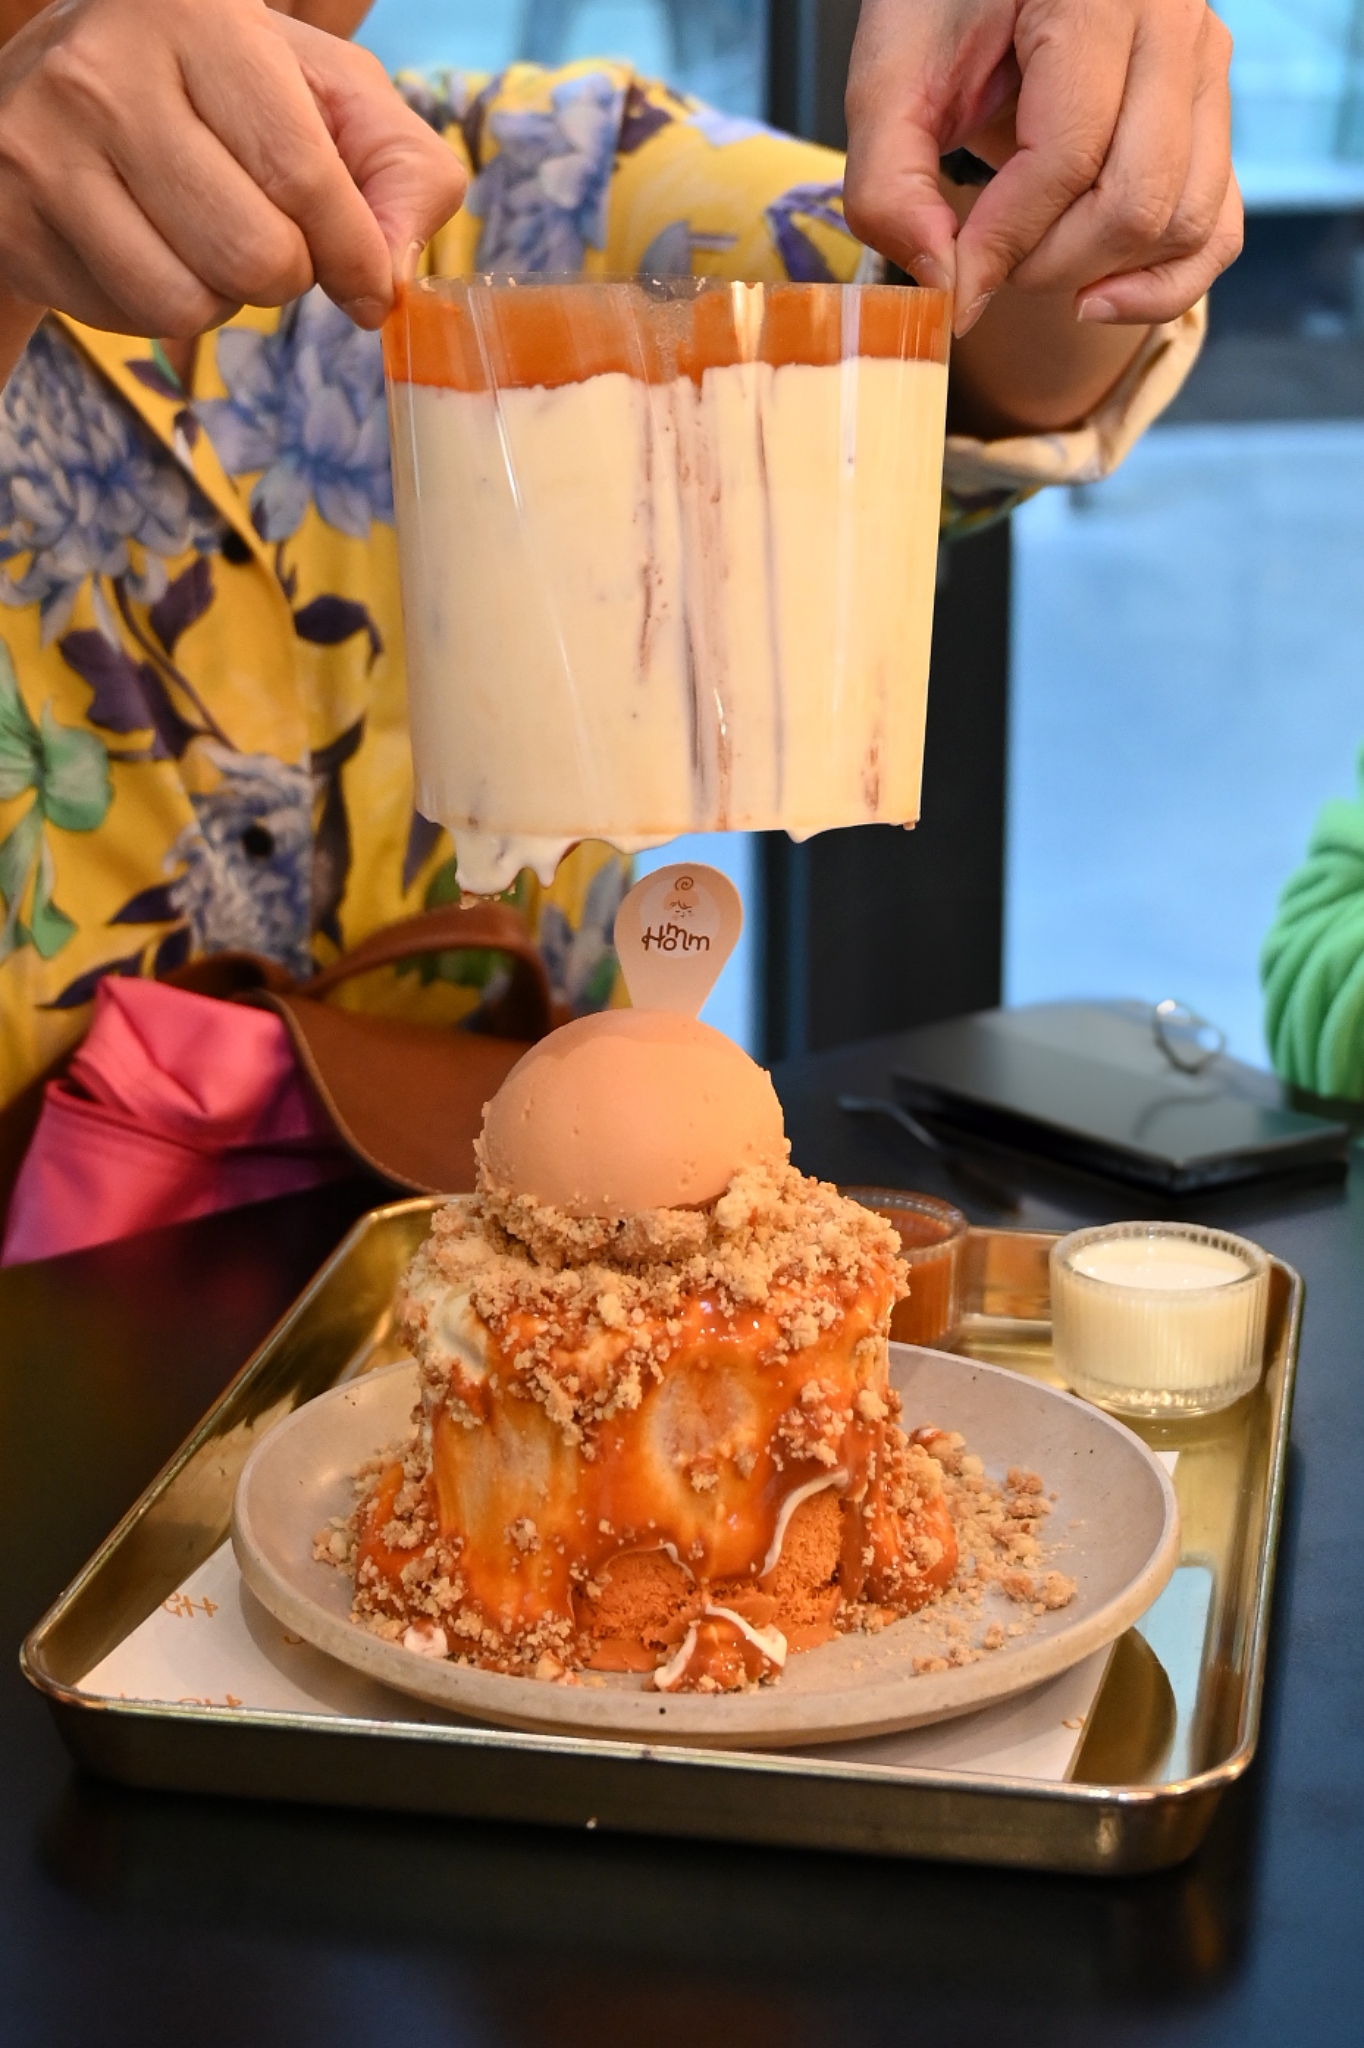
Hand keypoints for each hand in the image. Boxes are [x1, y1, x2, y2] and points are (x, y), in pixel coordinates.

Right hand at [0, 0, 465, 339]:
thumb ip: (401, 170)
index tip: (366, 280)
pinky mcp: (13, 221)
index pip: (305, 177)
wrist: (65, 97)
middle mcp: (106, 68)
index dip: (355, 255)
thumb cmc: (221, 100)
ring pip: (190, 305)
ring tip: (197, 232)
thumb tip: (394, 274)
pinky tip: (141, 243)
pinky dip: (158, 306)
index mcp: (198, 14)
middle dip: (284, 272)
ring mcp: (44, 146)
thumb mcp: (326, 98)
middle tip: (261, 231)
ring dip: (219, 296)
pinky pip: (130, 319)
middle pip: (255, 258)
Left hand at [844, 0, 1241, 333]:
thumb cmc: (942, 14)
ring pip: (1183, 222)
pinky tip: (1094, 298)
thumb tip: (946, 286)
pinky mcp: (1211, 116)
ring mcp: (1206, 68)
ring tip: (1028, 264)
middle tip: (986, 264)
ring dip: (1099, 275)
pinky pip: (1216, 229)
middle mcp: (1173, 21)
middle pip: (1135, 201)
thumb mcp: (892, 81)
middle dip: (1049, 265)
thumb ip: (891, 183)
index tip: (952, 287)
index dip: (1003, 243)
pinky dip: (1160, 284)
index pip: (1067, 156)